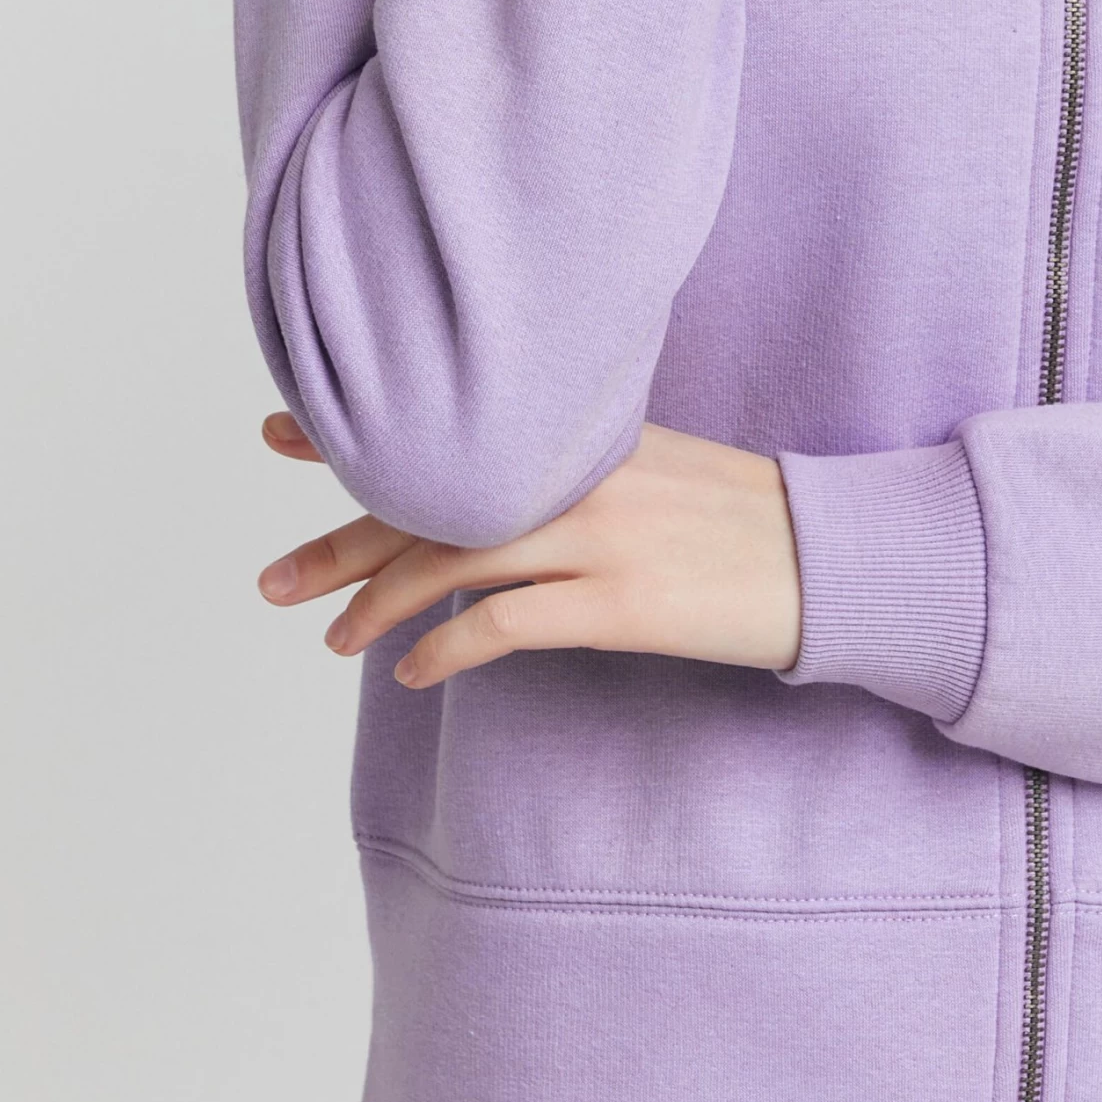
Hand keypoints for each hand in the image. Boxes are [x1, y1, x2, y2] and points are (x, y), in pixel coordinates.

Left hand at [256, 421, 802, 687]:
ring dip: (379, 606)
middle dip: (341, 542)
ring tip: (333, 639)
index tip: (279, 429)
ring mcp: (599, 537)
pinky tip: (415, 674)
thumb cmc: (741, 515)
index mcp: (579, 435)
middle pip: (430, 502)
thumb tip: (494, 493)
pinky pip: (505, 625)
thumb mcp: (654, 462)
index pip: (447, 427)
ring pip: (454, 561)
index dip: (356, 433)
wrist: (829, 555)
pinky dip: (448, 651)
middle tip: (271, 578)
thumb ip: (572, 466)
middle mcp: (578, 476)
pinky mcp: (620, 602)